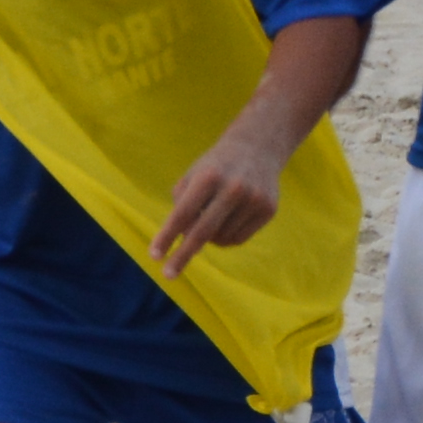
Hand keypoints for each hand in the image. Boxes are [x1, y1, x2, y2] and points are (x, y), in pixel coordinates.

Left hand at [152, 111, 294, 269]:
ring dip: (209, 238)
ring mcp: (253, 199)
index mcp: (208, 176)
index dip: (167, 235)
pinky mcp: (268, 209)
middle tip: (168, 275)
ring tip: (212, 217)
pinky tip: (228, 219)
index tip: (154, 256)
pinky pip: (238, 239)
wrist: (257, 147)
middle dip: (183, 255)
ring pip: (221, 239)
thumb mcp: (193, 175)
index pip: (183, 212)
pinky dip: (226, 237)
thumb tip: (183, 239)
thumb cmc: (215, 166)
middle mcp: (233, 188)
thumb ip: (182, 204)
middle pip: (202, 232)